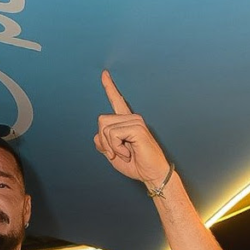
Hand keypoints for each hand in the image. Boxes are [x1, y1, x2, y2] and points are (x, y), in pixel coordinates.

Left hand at [94, 70, 170, 185]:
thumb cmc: (136, 165)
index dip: (109, 87)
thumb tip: (97, 136)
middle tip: (116, 153)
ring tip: (125, 153)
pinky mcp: (137, 128)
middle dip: (104, 141)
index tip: (104, 74)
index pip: (117, 101)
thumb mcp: (113, 154)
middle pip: (101, 120)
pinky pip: (112, 135)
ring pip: (105, 129)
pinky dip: (116, 148)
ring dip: (111, 146)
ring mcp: (136, 121)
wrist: (152, 175)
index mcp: (126, 122)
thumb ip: (104, 143)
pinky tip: (128, 153)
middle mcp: (132, 118)